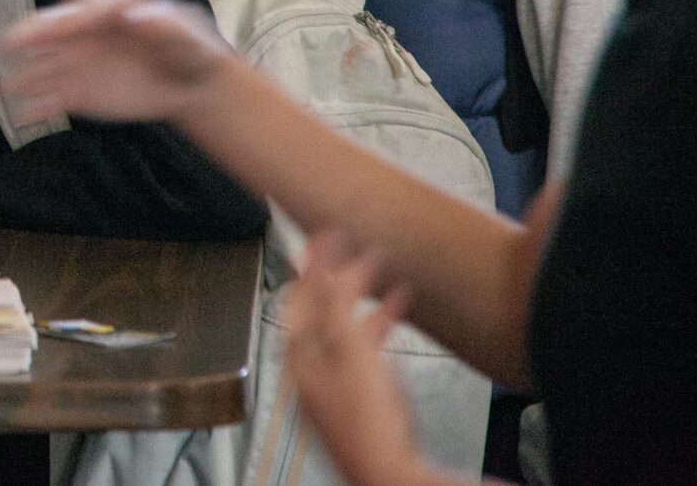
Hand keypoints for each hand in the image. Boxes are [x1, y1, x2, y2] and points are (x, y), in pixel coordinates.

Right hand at [0, 0, 235, 128]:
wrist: (190, 84)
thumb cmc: (192, 50)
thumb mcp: (191, 36)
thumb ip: (168, 26)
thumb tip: (137, 16)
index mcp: (114, 5)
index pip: (90, 6)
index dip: (80, 14)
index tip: (73, 22)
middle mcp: (87, 29)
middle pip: (56, 28)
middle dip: (36, 34)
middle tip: (13, 41)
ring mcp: (80, 59)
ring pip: (48, 65)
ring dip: (28, 75)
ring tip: (6, 85)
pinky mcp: (79, 90)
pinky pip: (55, 97)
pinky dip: (39, 106)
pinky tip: (25, 115)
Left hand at [282, 231, 437, 485]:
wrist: (391, 474)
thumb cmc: (369, 419)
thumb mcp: (352, 353)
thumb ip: (333, 305)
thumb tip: (313, 262)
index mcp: (299, 354)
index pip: (299, 295)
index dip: (313, 263)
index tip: (327, 234)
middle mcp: (309, 367)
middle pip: (322, 310)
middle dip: (343, 279)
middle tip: (364, 250)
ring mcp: (332, 383)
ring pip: (344, 328)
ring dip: (365, 300)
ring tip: (389, 275)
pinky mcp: (356, 397)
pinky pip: (363, 350)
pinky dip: (378, 328)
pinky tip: (397, 314)